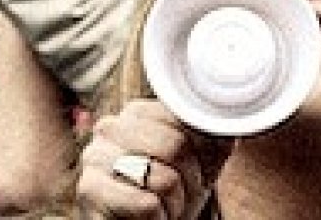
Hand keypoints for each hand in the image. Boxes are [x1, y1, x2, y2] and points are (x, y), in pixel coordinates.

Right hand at [76, 99, 233, 218]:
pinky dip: (158, 218)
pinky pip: (145, 204)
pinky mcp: (88, 189)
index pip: (186, 120)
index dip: (203, 153)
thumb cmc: (170, 193)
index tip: (198, 170)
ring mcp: (95, 156)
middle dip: (189, 180)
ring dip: (174, 203)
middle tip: (182, 194)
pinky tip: (149, 218)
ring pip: (162, 178)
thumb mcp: (200, 161)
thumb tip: (232, 121)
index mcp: (138, 111)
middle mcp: (111, 126)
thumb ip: (214, 135)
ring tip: (164, 206)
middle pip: (175, 146)